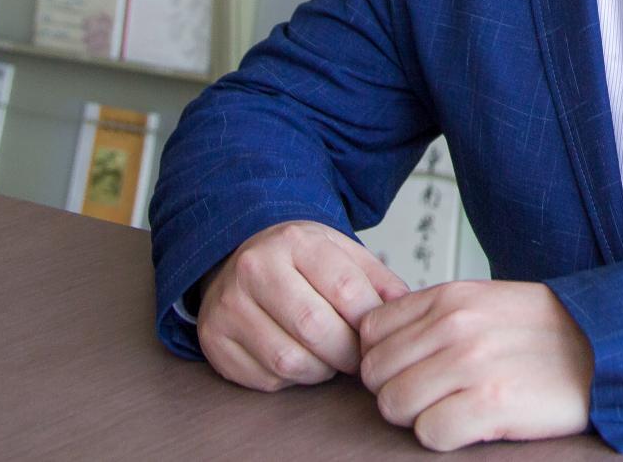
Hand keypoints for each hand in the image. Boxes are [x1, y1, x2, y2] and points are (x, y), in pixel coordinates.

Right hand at [197, 220, 409, 393]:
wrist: (241, 255)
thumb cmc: (299, 261)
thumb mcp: (343, 254)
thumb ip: (379, 281)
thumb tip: (408, 313)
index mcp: (296, 242)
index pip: (345, 290)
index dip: (368, 323)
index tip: (377, 336)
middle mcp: (255, 268)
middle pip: (315, 328)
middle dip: (347, 354)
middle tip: (356, 358)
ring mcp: (228, 305)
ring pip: (288, 360)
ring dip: (320, 370)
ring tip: (326, 356)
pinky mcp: (214, 340)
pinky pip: (264, 379)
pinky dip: (289, 380)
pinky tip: (296, 357)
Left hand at [358, 280, 594, 451]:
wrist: (605, 348)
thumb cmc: (545, 331)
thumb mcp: (485, 300)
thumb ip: (433, 314)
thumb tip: (379, 340)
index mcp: (449, 296)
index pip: (370, 330)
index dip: (383, 356)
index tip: (406, 368)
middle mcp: (455, 326)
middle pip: (375, 372)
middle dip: (396, 389)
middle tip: (431, 395)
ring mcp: (471, 365)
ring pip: (394, 404)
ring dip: (417, 415)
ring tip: (451, 409)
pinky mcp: (490, 405)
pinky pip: (429, 433)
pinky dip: (443, 436)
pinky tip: (469, 425)